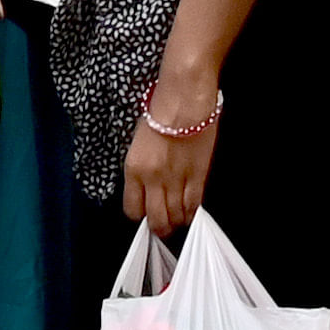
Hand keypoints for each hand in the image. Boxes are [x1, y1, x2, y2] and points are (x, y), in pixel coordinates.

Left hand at [122, 88, 218, 232]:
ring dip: (176, 222)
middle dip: (159, 228)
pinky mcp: (197, 176)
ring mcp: (176, 180)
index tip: (144, 213)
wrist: (184, 101)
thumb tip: (149, 188)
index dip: (139, 214)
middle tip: (163, 228)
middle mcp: (153, 179)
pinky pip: (193, 204)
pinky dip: (191, 213)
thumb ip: (142, 169)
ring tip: (178, 221)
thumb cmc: (159, 113)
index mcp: (134, 169)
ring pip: (176, 216)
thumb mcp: (139, 143)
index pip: (132, 208)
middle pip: (156, 218)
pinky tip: (190, 213)